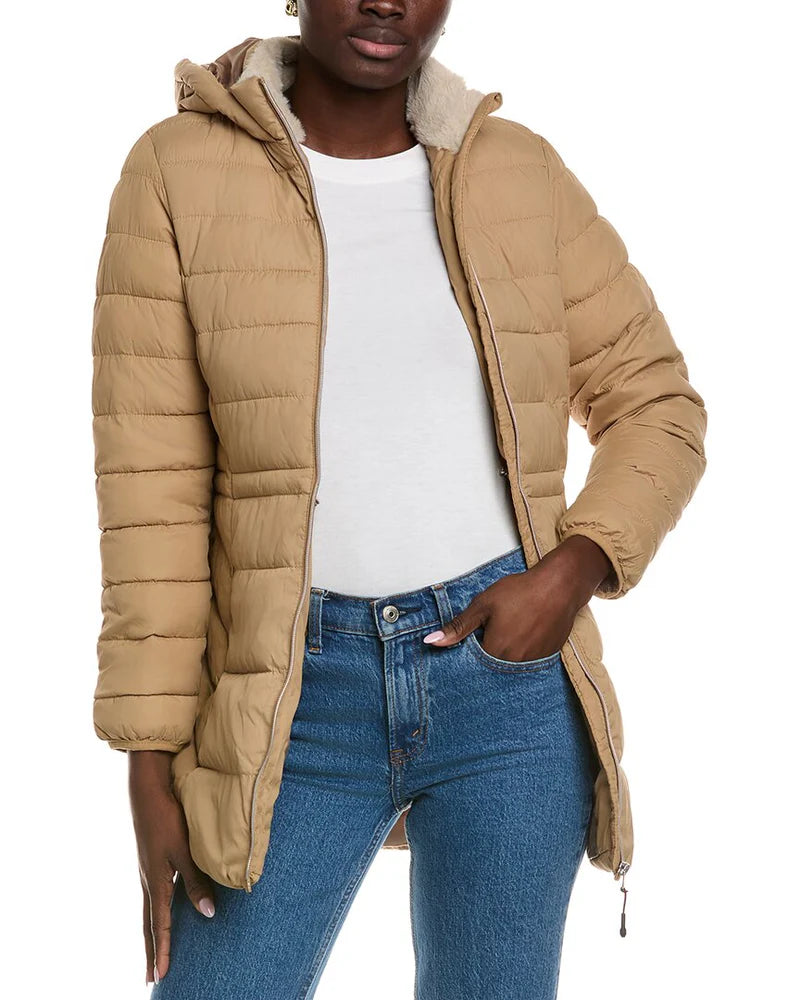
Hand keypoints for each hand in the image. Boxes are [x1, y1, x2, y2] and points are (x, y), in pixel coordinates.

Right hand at [129, 751, 216, 984]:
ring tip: (153, 955)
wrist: (147, 793)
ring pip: (149, 912)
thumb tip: (208, 914)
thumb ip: (197, 882)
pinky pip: (151, 897)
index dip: (163, 951)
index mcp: (157, 883)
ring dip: (152, 935)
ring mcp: (147, 872)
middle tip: (151, 978)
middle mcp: (148, 881)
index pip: (160, 925)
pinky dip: (154, 914)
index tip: (161, 976)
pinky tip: (159, 914)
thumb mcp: (186, 851)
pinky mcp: (149, 862)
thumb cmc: (168, 820)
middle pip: (149, 925)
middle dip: (152, 952)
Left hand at [422, 536, 612, 660]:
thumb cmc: (520, 591)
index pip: (473, 664)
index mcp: (495, 651)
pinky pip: (529, 661)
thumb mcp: (483, 604)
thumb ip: (458, 627)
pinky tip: (525, 632)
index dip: (470, 652)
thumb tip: (431, 641)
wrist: (560, 585)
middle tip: (494, 630)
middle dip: (487, 653)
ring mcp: (533, 662)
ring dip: (506, 653)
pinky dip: (523, 651)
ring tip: (511, 629)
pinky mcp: (548, 657)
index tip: (472, 640)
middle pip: (492, 667)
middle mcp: (514, 663)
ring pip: (511, 664)